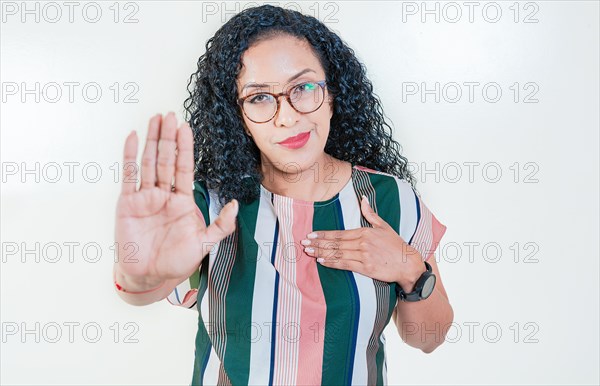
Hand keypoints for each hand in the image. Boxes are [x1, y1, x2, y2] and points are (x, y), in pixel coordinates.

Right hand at [114, 112, 237, 288]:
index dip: (186, 148)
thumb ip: (221, 226)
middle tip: (170, 115)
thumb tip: (235, 205)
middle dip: (168, 137)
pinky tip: (132, 137)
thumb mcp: (204, 244)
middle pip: (166, 160)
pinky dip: (129, 156)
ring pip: (148, 162)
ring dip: (151, 140)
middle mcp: (164, 195)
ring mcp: (145, 197)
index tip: (187, 128)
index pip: (185, 168)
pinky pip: (129, 175)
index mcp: (183, 201)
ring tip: (155, 119)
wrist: (149, 276)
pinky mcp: (127, 203)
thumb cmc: (176, 261)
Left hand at [300, 195, 424, 292]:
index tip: (311, 235)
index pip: (339, 233)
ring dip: (321, 252)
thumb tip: (363, 199)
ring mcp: (363, 256)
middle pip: (335, 243)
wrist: (407, 263)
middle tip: (303, 243)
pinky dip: (332, 263)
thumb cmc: (395, 244)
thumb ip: (370, 213)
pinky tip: (322, 261)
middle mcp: (362, 243)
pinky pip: (345, 264)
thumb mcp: (383, 226)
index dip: (323, 234)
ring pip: (337, 254)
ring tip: (308, 252)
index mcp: (364, 232)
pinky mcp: (366, 268)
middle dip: (318, 243)